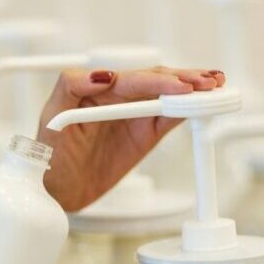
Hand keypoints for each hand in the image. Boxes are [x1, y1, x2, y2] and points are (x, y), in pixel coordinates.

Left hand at [38, 67, 225, 211]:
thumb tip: (101, 74)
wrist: (55, 189)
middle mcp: (119, 96)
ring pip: (168, 96)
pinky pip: (169, 118)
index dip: (158, 81)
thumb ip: (71, 87)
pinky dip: (188, 111)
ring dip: (192, 90)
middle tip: (208, 81)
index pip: (132, 79)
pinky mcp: (144, 134)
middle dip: (184, 79)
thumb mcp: (51, 114)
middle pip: (157, 81)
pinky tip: (205, 104)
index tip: (179, 85)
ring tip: (215, 84)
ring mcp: (133, 114)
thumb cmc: (48, 150)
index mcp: (97, 86)